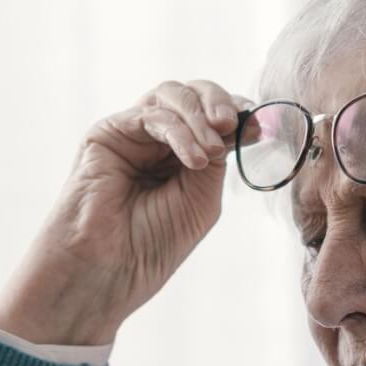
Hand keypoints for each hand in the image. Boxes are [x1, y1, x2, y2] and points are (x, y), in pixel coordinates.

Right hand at [0, 80, 251, 345]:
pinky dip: (179, 131)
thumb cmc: (151, 245)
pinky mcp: (107, 133)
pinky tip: (195, 159)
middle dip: (219, 103)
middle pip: (193, 95)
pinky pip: (150, 115)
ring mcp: (131, 134)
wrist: (107, 270)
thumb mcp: (202, 199)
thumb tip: (236, 122)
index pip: (211, 116)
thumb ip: (216, 159)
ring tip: (213, 149)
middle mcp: (155, 141)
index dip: (235, 112)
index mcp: (180, 157)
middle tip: (233, 124)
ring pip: (171, 95)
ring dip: (200, 116)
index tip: (258, 125)